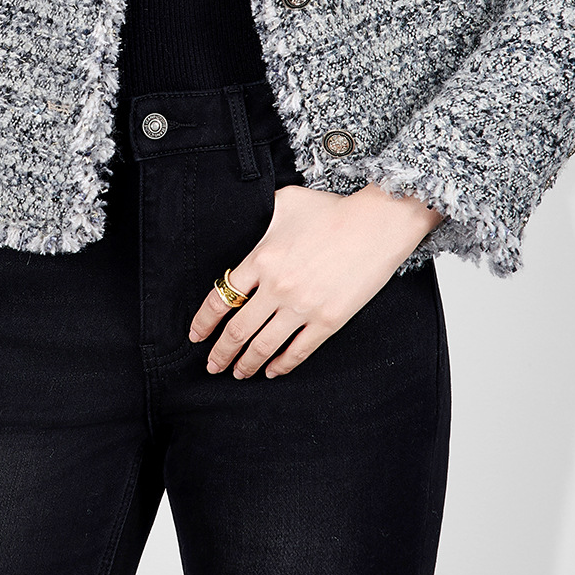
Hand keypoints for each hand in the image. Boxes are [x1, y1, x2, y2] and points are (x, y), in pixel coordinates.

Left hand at [189, 181, 442, 379]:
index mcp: (261, 258)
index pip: (220, 298)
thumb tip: (245, 215)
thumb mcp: (286, 201)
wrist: (378, 223)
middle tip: (211, 365)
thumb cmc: (332, 209)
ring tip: (237, 373)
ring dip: (246, 364)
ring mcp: (302, 307)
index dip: (204, 322)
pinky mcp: (328, 321)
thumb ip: (260, 215)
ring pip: (263, 346)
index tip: (196, 335)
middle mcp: (277, 287)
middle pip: (237, 330)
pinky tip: (271, 371)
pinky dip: (281, 365)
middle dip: (220, 353)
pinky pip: (297, 351)